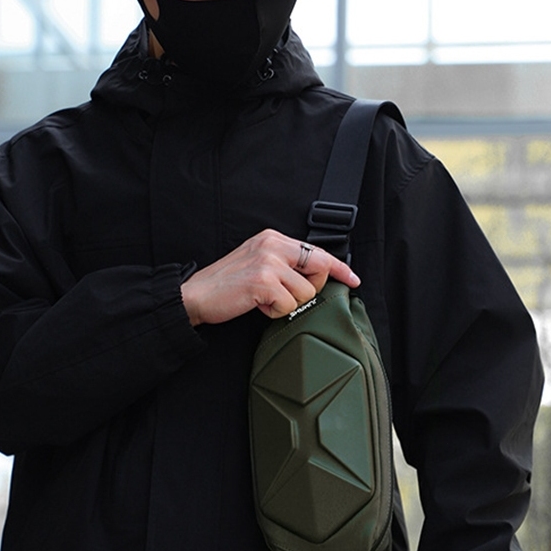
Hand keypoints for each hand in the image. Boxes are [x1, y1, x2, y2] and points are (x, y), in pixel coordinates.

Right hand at [180, 229, 359, 325]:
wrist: (196, 295)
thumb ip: (284, 262)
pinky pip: (289, 305)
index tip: (353, 279)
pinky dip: (274, 312)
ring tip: (263, 299)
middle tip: (284, 294)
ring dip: (287, 304)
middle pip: (320, 269)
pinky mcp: (263, 281)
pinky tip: (257, 304)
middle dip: (309, 290)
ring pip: (305, 292)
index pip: (317, 250)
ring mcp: (268, 262)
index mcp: (273, 238)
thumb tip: (314, 275)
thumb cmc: (226, 284)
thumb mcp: (257, 262)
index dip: (339, 267)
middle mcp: (272, 245)